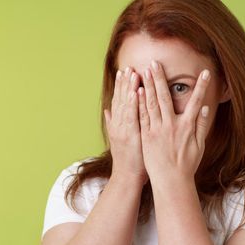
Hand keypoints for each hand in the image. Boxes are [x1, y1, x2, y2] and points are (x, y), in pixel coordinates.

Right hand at [104, 66, 148, 186]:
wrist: (127, 177)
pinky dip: (133, 103)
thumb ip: (113, 123)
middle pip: (121, 100)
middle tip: (128, 67)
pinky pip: (133, 116)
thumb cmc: (130, 159)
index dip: (121, 86)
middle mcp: (119, 125)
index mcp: (118, 125)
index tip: (124, 71)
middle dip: (125, 83)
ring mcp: (124, 129)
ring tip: (132, 73)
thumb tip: (107, 110)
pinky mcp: (131, 135)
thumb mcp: (120, 139)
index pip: (119, 101)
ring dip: (128, 88)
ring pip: (126, 105)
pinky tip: (136, 91)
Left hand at [137, 60, 210, 185]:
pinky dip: (140, 103)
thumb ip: (201, 126)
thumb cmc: (187, 165)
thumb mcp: (199, 146)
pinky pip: (142, 116)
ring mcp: (158, 130)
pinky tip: (137, 90)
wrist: (171, 181)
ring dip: (148, 85)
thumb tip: (204, 108)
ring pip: (152, 103)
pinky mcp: (146, 136)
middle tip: (156, 62)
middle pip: (165, 96)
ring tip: (144, 70)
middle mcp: (172, 125)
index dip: (202, 86)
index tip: (205, 73)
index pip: (196, 101)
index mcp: (187, 126)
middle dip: (161, 78)